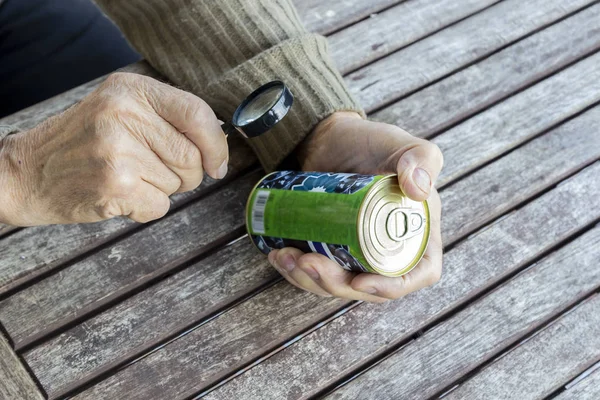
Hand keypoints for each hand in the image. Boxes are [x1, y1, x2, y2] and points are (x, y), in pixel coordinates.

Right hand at [0, 72, 227, 225]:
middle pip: (192, 156)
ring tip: (126, 176)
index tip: (216, 163)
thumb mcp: (120, 108)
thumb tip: (218, 146)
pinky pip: (161, 206)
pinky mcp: (114, 185)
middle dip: (185, 173)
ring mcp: (118, 150)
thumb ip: (167, 117)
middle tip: (150, 169)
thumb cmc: (82, 143)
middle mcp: (124, 114)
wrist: (27, 172)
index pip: (197, 113)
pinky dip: (146, 208)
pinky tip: (119, 194)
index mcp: (131, 88)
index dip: (215, 144)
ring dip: (161, 189)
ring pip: (178, 183)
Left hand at [268, 112, 442, 301]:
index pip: (418, 272)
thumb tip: (420, 191)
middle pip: (369, 286)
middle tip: (308, 261)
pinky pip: (316, 273)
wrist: (324, 138)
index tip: (360, 281)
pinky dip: (296, 272)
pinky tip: (278, 256)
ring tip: (287, 257)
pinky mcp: (330, 249)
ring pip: (337, 284)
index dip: (391, 287)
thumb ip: (421, 157)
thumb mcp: (400, 144)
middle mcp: (388, 246)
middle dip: (335, 284)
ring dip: (309, 280)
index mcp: (415, 230)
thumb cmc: (367, 140)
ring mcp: (356, 251)